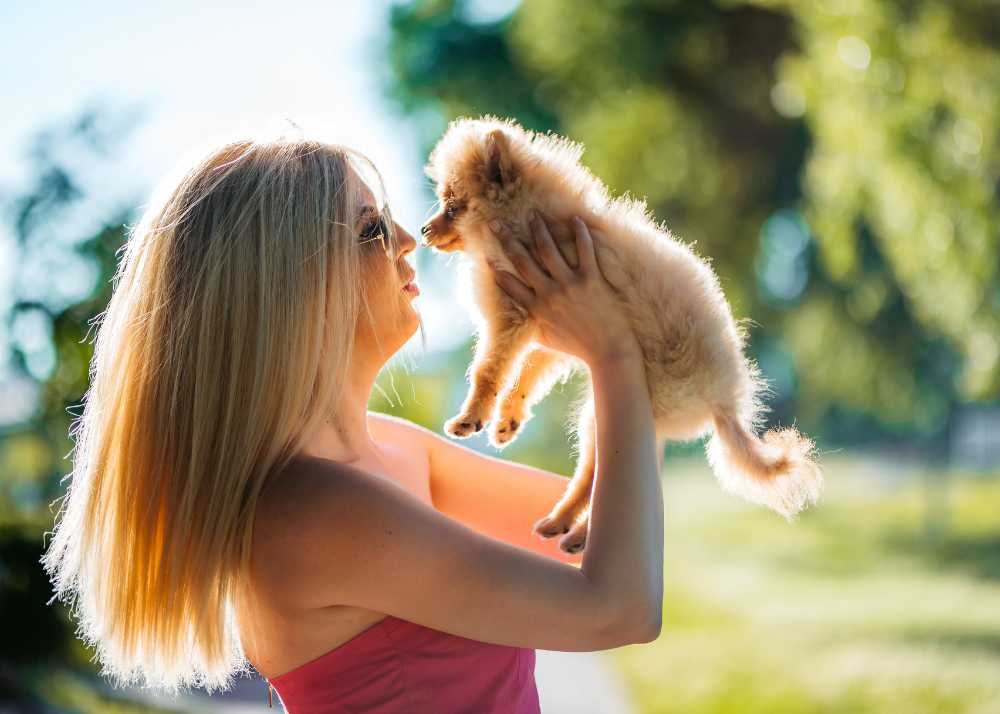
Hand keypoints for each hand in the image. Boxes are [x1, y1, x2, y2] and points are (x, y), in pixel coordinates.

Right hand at [486, 212, 639, 367]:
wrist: (608, 353)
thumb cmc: (577, 348)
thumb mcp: (546, 340)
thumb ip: (530, 326)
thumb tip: (515, 320)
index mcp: (536, 309)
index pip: (509, 284)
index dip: (496, 267)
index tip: (485, 252)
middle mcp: (549, 294)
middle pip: (522, 261)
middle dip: (507, 240)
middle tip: (495, 223)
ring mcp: (570, 285)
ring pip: (549, 250)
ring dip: (539, 230)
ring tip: (533, 214)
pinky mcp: (591, 280)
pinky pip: (584, 251)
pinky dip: (579, 234)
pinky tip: (575, 218)